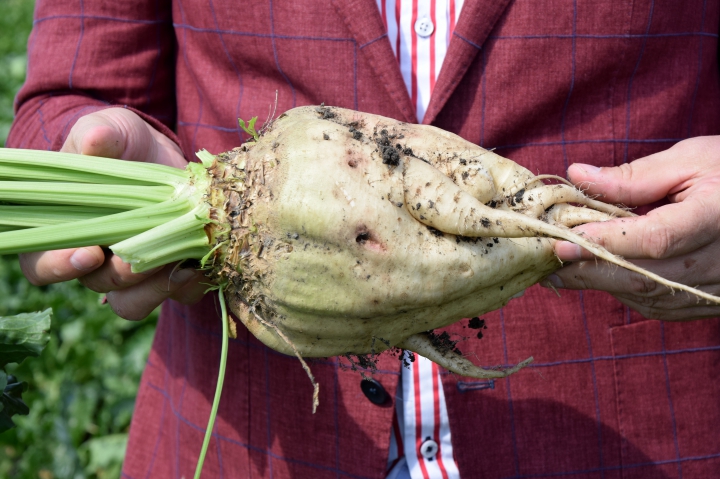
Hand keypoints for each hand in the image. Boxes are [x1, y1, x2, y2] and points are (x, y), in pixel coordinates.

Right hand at [19, 108, 205, 319]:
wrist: (168, 155)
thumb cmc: (124, 143)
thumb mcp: (111, 130)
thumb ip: (99, 134)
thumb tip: (94, 141)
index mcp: (64, 230)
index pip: (43, 264)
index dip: (59, 266)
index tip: (88, 254)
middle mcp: (96, 260)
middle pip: (97, 286)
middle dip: (119, 276)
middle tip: (139, 260)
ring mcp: (135, 272)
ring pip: (133, 303)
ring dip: (153, 290)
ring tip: (176, 266)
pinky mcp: (172, 274)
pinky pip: (178, 296)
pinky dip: (189, 286)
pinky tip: (199, 266)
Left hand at [546, 136, 719, 319]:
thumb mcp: (689, 160)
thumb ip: (633, 176)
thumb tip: (577, 175)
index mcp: (716, 216)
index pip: (654, 238)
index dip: (606, 242)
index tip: (563, 240)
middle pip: (645, 277)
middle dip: (589, 272)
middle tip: (548, 264)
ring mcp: (719, 288)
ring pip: (650, 297)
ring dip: (603, 285)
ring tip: (564, 271)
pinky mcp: (713, 302)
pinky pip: (662, 306)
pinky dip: (626, 292)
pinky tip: (601, 277)